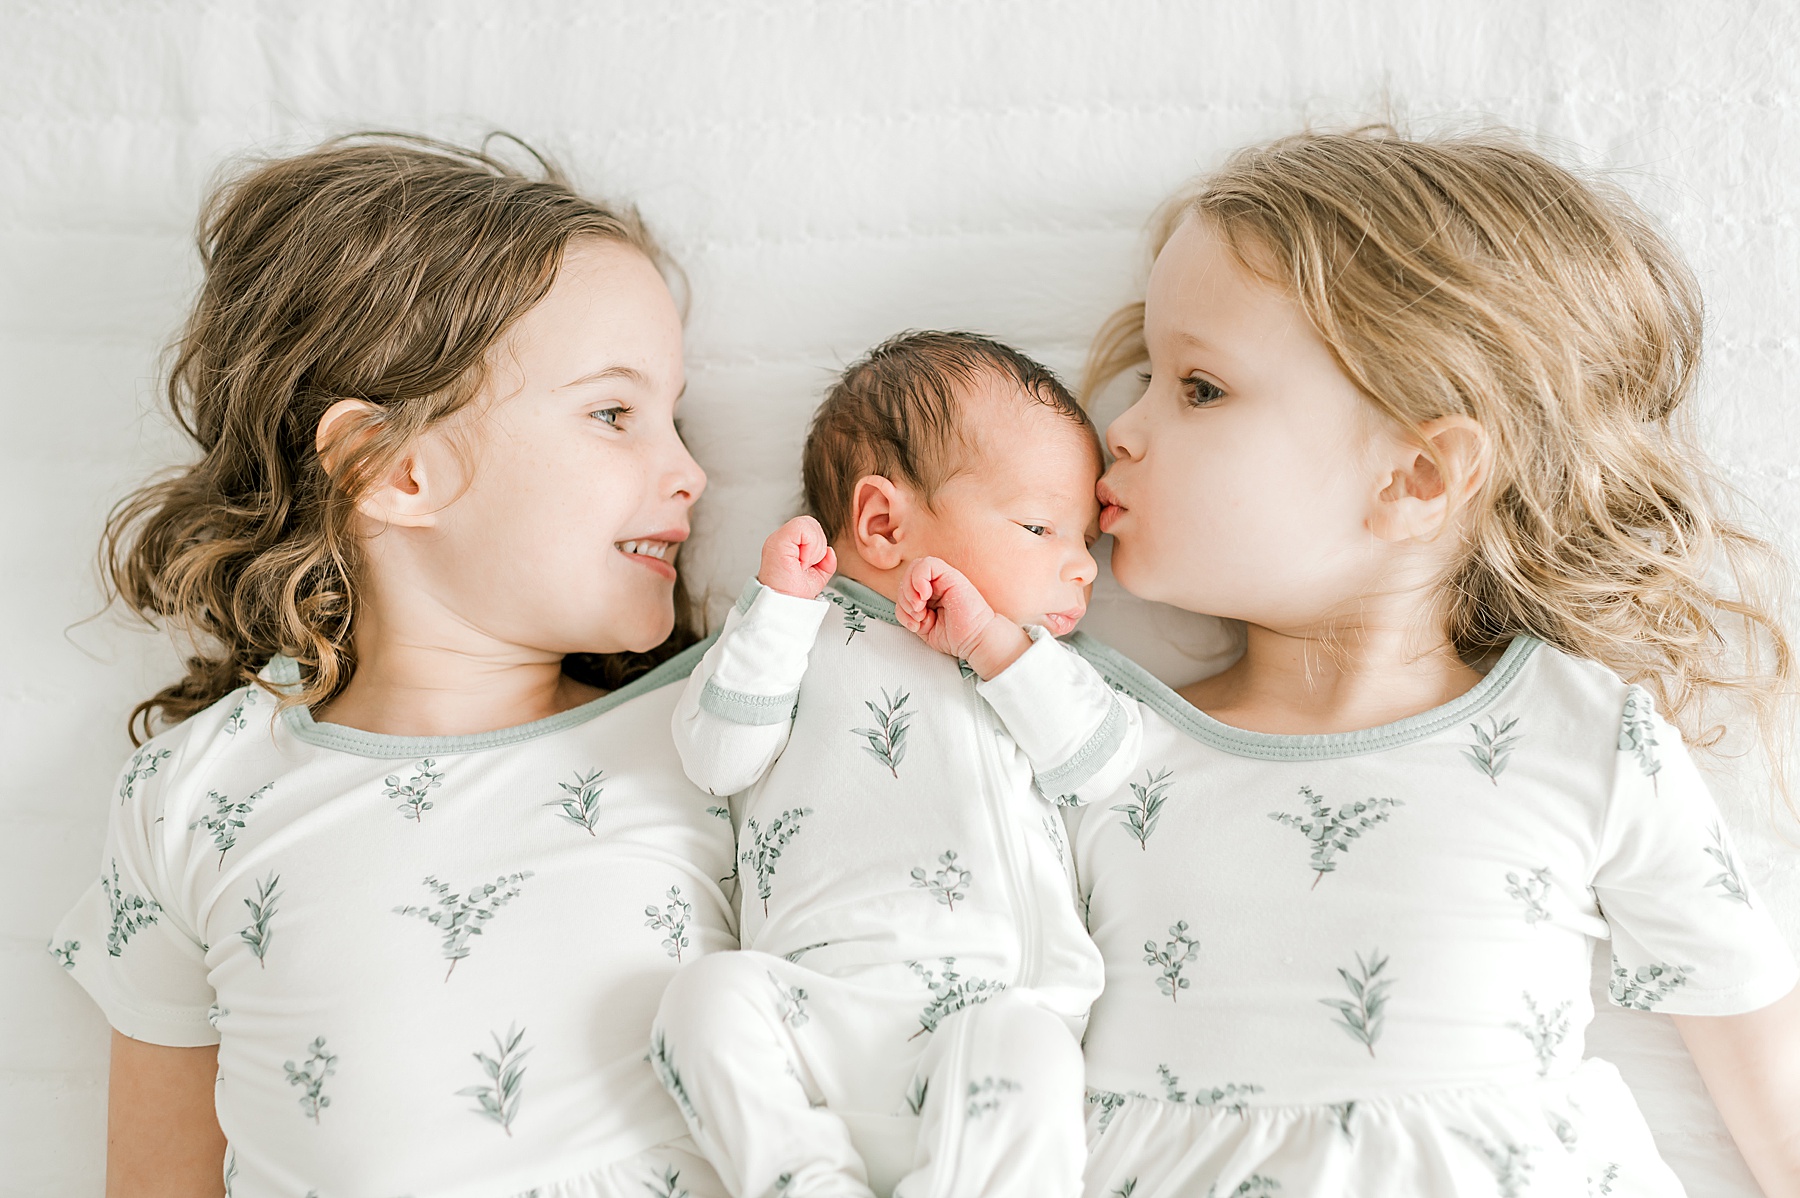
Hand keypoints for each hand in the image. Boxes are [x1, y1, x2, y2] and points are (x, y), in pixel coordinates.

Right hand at [758, 516, 837, 598]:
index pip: (811, 529)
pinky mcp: (778, 540)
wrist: (784, 605)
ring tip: (803, 564)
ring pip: (809, 523)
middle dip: (817, 545)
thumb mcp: (817, 576)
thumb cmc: (793, 594)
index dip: (817, 546)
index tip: (809, 566)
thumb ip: (825, 562)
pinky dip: (809, 546)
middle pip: (811, 523)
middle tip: (806, 565)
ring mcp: (778, 538)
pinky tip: (801, 561)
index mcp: (790, 545)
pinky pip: (803, 528)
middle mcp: (782, 539)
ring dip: (814, 548)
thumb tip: (830, 551)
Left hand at [896, 556, 1029, 678]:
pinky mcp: (952, 576)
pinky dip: (919, 579)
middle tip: (917, 615)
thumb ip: (909, 613)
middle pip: (907, 577)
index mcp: (930, 594)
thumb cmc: (955, 636)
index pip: (905, 588)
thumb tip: (905, 604)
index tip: (914, 624)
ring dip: (910, 591)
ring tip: (921, 610)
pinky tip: (924, 596)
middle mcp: (937, 584)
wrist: (976, 640)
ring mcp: (944, 578)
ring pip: (915, 568)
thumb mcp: (923, 627)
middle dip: (904, 598)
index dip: (902, 605)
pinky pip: (928, 564)